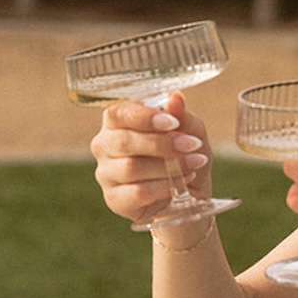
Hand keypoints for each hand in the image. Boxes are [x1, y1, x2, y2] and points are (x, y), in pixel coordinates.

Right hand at [91, 93, 212, 226]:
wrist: (189, 194)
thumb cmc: (183, 156)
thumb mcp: (191, 133)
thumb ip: (182, 116)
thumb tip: (176, 97)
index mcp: (117, 122)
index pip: (118, 114)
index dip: (144, 117)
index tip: (173, 122)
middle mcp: (104, 146)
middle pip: (123, 141)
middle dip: (161, 143)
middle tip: (191, 145)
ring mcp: (106, 174)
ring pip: (131, 168)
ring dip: (168, 166)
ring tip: (193, 164)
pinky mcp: (115, 199)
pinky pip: (137, 192)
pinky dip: (164, 187)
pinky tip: (180, 184)